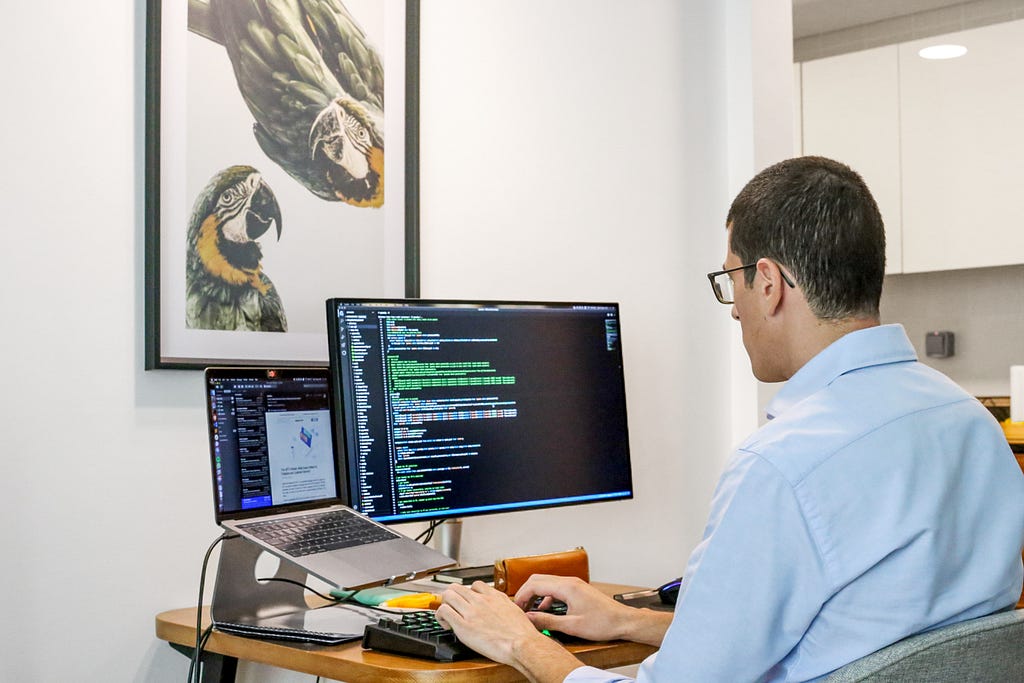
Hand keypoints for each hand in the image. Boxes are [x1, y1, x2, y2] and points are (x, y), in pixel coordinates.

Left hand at [437, 581, 580, 680]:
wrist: (521, 644)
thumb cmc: (521, 633)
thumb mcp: (514, 611)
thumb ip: (503, 606)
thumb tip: (500, 610)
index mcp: (494, 596)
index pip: (475, 584)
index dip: (468, 593)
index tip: (467, 602)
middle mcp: (481, 601)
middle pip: (457, 587)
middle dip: (452, 596)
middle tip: (453, 607)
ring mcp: (471, 612)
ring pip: (448, 595)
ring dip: (445, 604)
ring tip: (448, 615)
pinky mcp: (463, 625)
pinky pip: (444, 611)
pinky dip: (441, 616)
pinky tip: (446, 625)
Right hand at [514, 575, 670, 645]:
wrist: (623, 621)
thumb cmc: (603, 623)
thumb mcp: (572, 626)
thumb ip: (548, 621)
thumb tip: (529, 619)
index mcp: (567, 587)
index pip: (535, 584)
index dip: (522, 596)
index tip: (516, 608)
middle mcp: (569, 581)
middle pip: (539, 579)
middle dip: (526, 593)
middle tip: (520, 608)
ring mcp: (574, 584)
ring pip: (547, 583)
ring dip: (536, 595)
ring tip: (530, 610)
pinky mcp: (577, 589)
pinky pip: (556, 588)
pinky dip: (546, 597)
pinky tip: (546, 611)